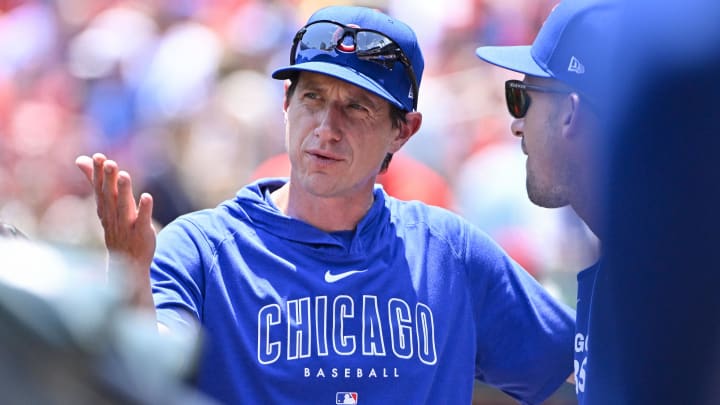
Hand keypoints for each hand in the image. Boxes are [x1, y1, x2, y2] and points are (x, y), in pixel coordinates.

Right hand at [76, 153, 155, 308]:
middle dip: (109, 180)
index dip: (99, 173)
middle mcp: (113, 215)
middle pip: (110, 196)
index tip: (98, 156)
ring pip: (124, 207)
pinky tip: (148, 197)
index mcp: (105, 207)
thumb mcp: (105, 204)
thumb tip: (81, 159)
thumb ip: (95, 181)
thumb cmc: (116, 226)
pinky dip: (144, 209)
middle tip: (110, 163)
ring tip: (124, 175)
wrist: (127, 261)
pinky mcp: (142, 233)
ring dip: (124, 191)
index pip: (100, 188)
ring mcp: (127, 225)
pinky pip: (143, 220)